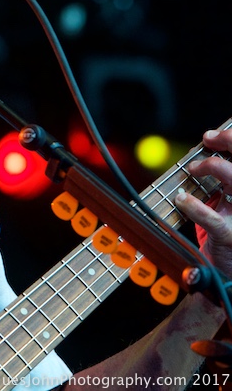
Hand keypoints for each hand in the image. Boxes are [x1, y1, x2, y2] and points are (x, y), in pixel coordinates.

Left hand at [174, 127, 231, 276]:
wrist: (228, 271)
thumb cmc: (225, 232)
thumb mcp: (225, 203)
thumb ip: (217, 183)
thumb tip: (199, 156)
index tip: (211, 137)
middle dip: (230, 142)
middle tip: (206, 141)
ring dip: (213, 167)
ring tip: (193, 169)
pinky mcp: (230, 237)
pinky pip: (213, 218)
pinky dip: (194, 206)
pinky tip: (181, 199)